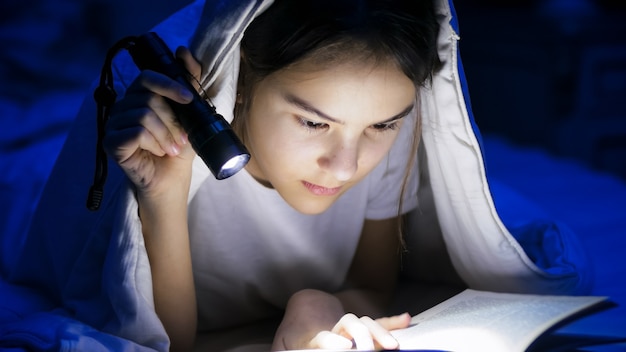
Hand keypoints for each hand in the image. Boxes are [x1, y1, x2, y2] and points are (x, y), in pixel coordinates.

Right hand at [103, 46, 200, 197]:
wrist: (171, 180)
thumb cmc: (178, 149)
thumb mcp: (189, 115)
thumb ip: (188, 84)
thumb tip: (184, 52)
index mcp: (139, 97)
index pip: (148, 78)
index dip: (169, 84)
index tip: (189, 98)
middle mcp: (123, 106)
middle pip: (148, 98)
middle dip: (173, 120)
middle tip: (182, 139)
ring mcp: (113, 124)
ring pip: (143, 115)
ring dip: (165, 135)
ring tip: (170, 148)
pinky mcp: (110, 142)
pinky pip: (136, 132)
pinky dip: (153, 143)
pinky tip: (157, 152)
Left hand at [272, 289, 410, 350]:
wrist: (304, 314)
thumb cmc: (293, 341)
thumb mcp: (283, 347)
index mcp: (313, 338)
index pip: (323, 337)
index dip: (332, 341)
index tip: (344, 348)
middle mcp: (334, 329)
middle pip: (349, 324)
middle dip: (361, 336)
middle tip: (368, 351)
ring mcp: (348, 328)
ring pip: (365, 323)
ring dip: (380, 331)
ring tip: (393, 345)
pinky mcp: (360, 329)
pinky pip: (377, 323)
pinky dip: (391, 322)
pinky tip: (406, 320)